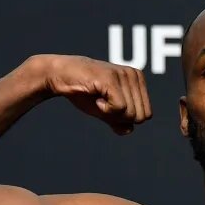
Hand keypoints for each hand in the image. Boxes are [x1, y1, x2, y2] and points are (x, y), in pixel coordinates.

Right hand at [36, 55, 151, 134]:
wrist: (59, 77)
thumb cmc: (83, 93)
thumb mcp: (105, 111)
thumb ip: (120, 121)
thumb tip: (129, 130)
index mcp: (138, 80)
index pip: (146, 115)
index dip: (125, 118)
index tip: (109, 105)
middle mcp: (134, 75)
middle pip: (141, 116)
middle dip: (120, 117)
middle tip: (103, 103)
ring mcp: (124, 75)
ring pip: (131, 114)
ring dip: (111, 113)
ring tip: (99, 97)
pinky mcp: (112, 79)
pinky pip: (120, 108)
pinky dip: (106, 110)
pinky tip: (96, 97)